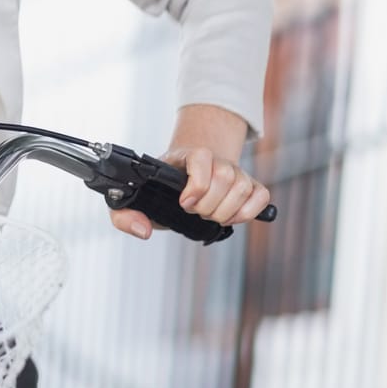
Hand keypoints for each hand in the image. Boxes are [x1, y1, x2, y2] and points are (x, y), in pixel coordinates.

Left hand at [108, 104, 270, 239]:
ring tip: (209, 214)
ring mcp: (236, 171)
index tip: (184, 203)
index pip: (201, 157)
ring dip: (226, 210)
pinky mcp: (251, 185)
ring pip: (243, 187)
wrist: (186, 171)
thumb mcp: (138, 197)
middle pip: (225, 177)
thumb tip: (142, 231)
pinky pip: (261, 196)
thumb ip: (125, 214)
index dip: (196, 184)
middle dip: (209, 204)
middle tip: (195, 211)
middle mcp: (216, 160)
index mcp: (187, 156)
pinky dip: (248, 213)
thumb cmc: (161, 188)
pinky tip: (230, 217)